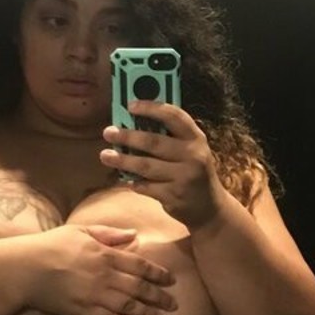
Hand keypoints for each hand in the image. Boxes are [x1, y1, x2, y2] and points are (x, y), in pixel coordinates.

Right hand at [25, 224, 177, 314]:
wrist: (26, 269)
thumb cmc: (52, 245)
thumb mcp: (81, 230)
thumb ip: (110, 233)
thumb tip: (134, 235)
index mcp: (105, 255)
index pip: (140, 265)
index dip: (158, 274)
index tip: (171, 280)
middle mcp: (104, 276)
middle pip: (139, 289)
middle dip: (159, 297)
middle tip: (173, 304)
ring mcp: (95, 296)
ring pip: (128, 307)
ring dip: (146, 314)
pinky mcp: (83, 311)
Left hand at [100, 102, 227, 229]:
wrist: (210, 208)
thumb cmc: (193, 172)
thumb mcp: (190, 151)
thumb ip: (170, 138)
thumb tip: (133, 123)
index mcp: (196, 139)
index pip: (173, 116)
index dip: (151, 108)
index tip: (130, 105)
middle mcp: (193, 156)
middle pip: (153, 142)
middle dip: (127, 136)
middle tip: (108, 132)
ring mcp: (184, 178)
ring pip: (145, 166)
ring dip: (122, 160)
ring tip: (105, 155)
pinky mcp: (174, 197)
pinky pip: (146, 187)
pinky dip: (133, 182)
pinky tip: (126, 179)